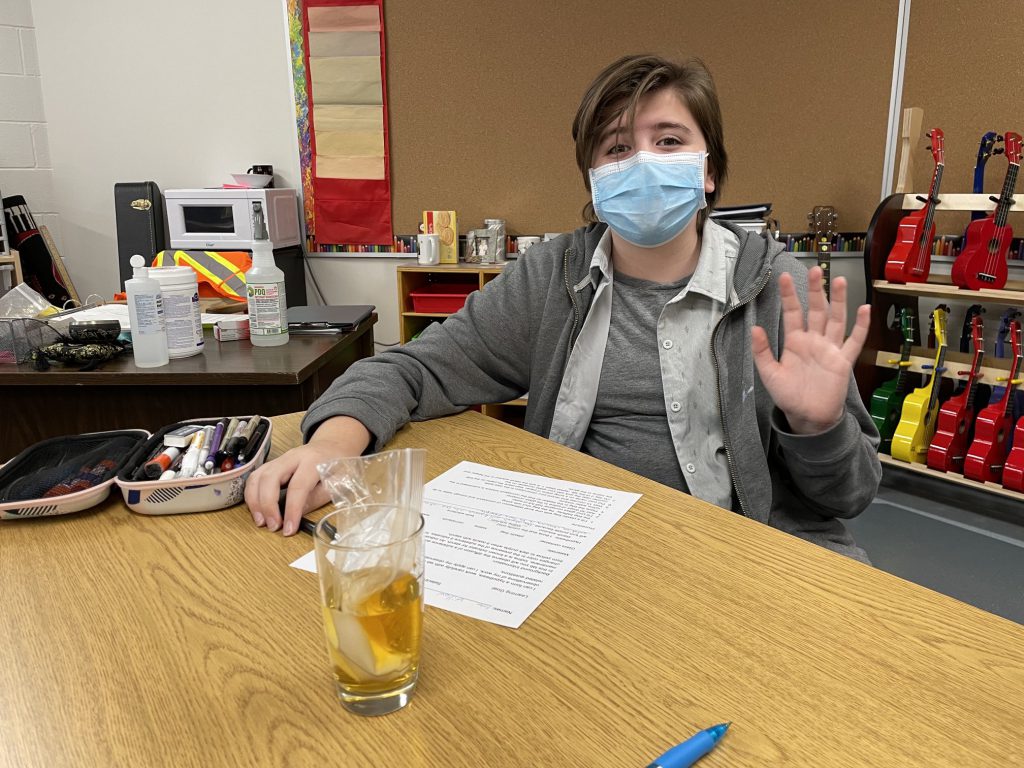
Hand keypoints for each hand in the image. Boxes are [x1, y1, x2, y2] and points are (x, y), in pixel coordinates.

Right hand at [244, 416, 370, 535]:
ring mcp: (280, 459)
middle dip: (267, 505)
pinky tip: (257, 510)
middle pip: (270, 477)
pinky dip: (252, 495)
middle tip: (272, 526)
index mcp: (313, 460)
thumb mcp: (337, 483)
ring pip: (258, 476)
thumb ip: (316, 499)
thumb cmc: (337, 466)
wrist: (333, 446)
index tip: (289, 529)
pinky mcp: (272, 465)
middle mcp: (292, 456)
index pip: (298, 486)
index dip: (292, 510)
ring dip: (255, 501)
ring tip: (261, 521)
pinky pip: (255, 477)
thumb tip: (296, 515)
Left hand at [751, 266, 869, 434]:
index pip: (792, 313)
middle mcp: (813, 341)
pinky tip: (864, 309)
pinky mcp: (843, 361)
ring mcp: (830, 349)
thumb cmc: (788, 396)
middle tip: (815, 270)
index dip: (789, 296)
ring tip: (838, 280)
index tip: (784, 277)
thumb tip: (754, 329)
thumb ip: (761, 352)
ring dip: (838, 301)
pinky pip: (854, 340)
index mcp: (794, 342)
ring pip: (835, 319)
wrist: (808, 417)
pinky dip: (860, 326)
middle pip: (816, 310)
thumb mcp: (769, 374)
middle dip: (815, 290)